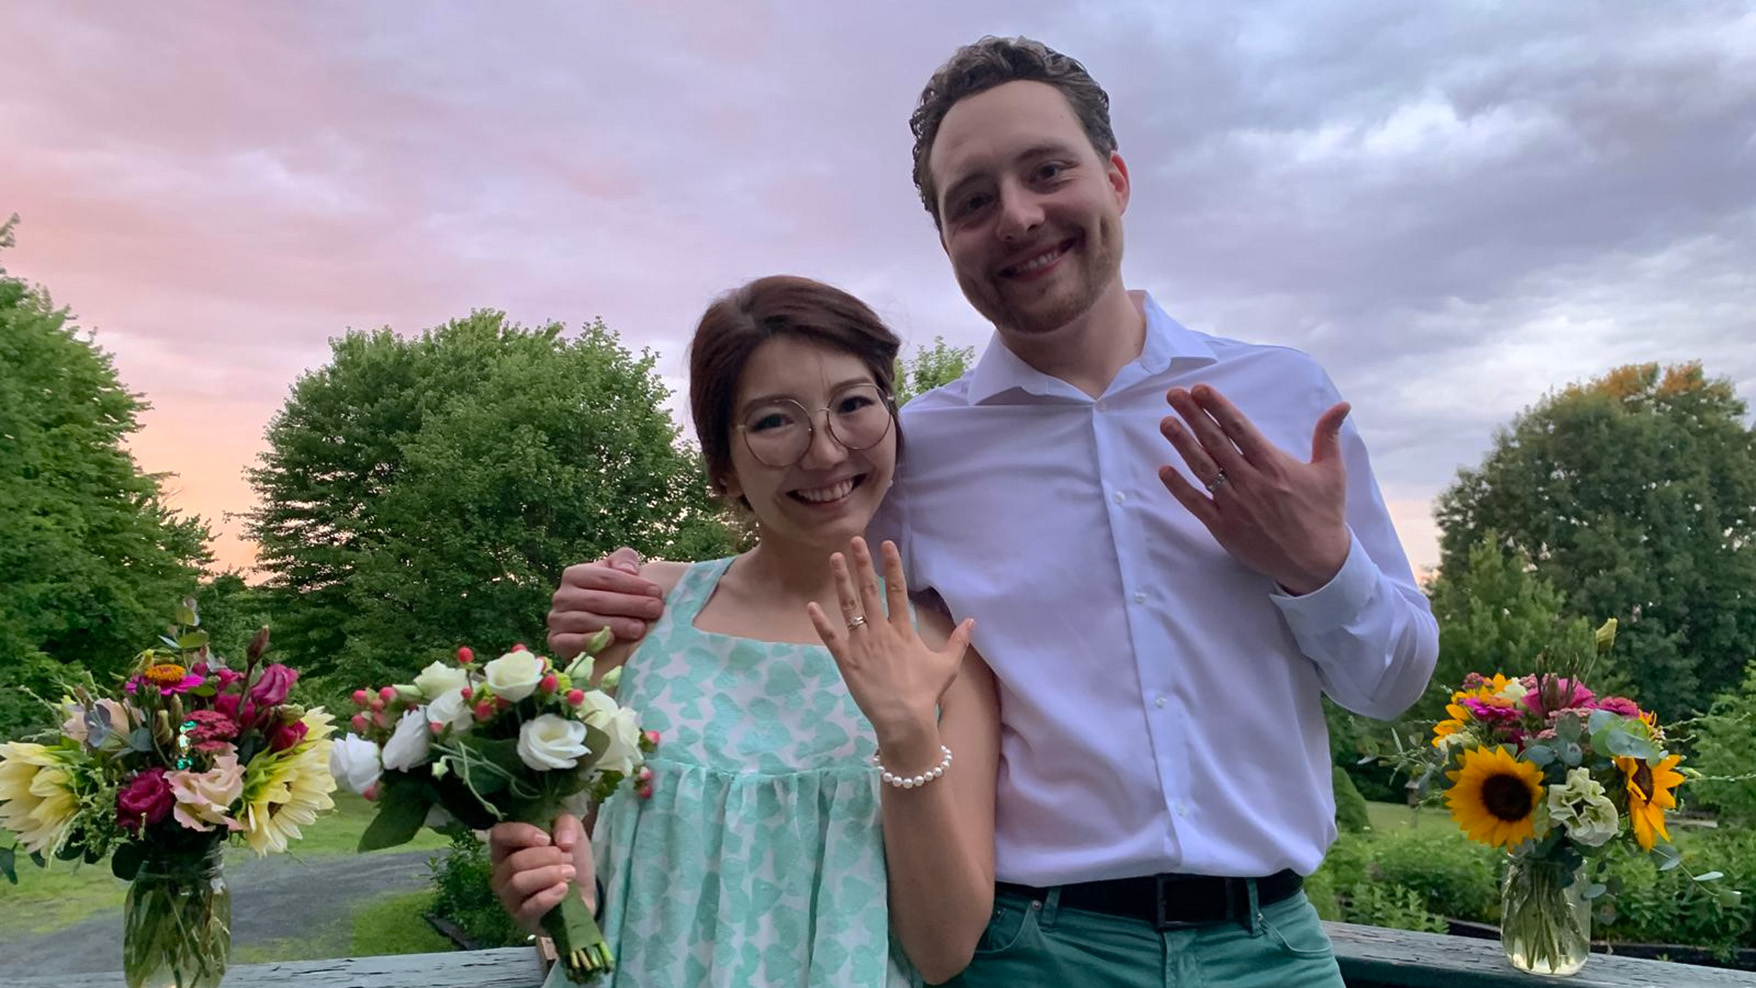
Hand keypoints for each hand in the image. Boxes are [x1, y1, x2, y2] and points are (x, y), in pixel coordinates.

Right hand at [489, 814, 595, 935]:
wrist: (585, 893)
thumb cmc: (571, 861)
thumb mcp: (573, 834)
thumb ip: (566, 824)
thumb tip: (563, 841)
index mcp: (508, 848)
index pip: (498, 835)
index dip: (521, 834)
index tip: (547, 839)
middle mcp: (502, 873)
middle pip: (514, 862)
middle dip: (546, 857)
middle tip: (567, 859)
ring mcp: (509, 899)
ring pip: (518, 883)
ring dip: (549, 875)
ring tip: (569, 873)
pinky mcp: (522, 919)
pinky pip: (528, 907)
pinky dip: (549, 896)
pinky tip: (564, 889)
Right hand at [548, 548, 664, 657]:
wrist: (588, 628)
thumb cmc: (608, 595)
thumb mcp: (615, 572)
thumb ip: (624, 560)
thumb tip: (628, 570)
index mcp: (575, 574)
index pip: (605, 578)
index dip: (633, 584)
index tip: (657, 592)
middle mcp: (562, 596)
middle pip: (598, 599)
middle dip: (630, 604)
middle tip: (655, 610)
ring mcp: (557, 619)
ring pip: (587, 620)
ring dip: (617, 624)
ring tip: (641, 629)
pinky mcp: (556, 641)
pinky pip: (570, 641)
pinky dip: (590, 641)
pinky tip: (612, 640)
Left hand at [807, 538, 974, 756]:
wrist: (903, 719)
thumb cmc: (925, 693)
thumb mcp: (947, 666)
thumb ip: (958, 641)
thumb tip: (971, 621)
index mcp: (903, 630)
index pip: (897, 590)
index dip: (892, 566)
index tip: (886, 544)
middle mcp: (880, 632)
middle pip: (870, 591)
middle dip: (862, 564)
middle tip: (854, 541)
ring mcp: (861, 645)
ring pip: (849, 608)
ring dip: (841, 582)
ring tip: (834, 559)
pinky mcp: (846, 661)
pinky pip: (830, 638)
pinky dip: (820, 622)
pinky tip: (810, 606)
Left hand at [1158, 384, 1350, 594]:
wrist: (1318, 564)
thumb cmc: (1325, 515)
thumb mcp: (1332, 472)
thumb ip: (1328, 436)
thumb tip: (1342, 405)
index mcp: (1275, 465)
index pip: (1240, 429)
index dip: (1218, 408)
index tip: (1200, 390)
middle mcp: (1252, 482)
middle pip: (1216, 443)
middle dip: (1194, 416)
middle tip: (1174, 395)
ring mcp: (1236, 505)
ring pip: (1203, 469)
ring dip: (1182, 445)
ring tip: (1166, 423)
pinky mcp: (1225, 528)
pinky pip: (1197, 504)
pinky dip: (1179, 488)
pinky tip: (1163, 470)